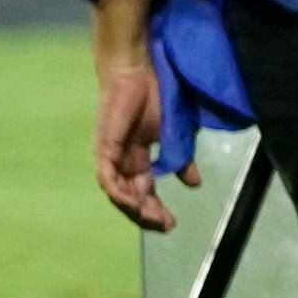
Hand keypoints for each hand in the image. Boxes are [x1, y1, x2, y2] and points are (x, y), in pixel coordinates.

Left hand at [93, 62, 189, 231]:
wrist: (137, 71)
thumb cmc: (156, 96)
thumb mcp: (176, 135)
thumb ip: (181, 159)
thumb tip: (193, 184)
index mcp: (136, 159)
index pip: (144, 191)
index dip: (156, 208)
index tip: (172, 222)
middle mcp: (120, 162)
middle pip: (130, 197)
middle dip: (147, 214)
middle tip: (166, 225)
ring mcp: (110, 156)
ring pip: (117, 193)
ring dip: (133, 208)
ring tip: (152, 218)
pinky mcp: (104, 148)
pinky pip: (107, 179)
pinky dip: (119, 193)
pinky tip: (133, 203)